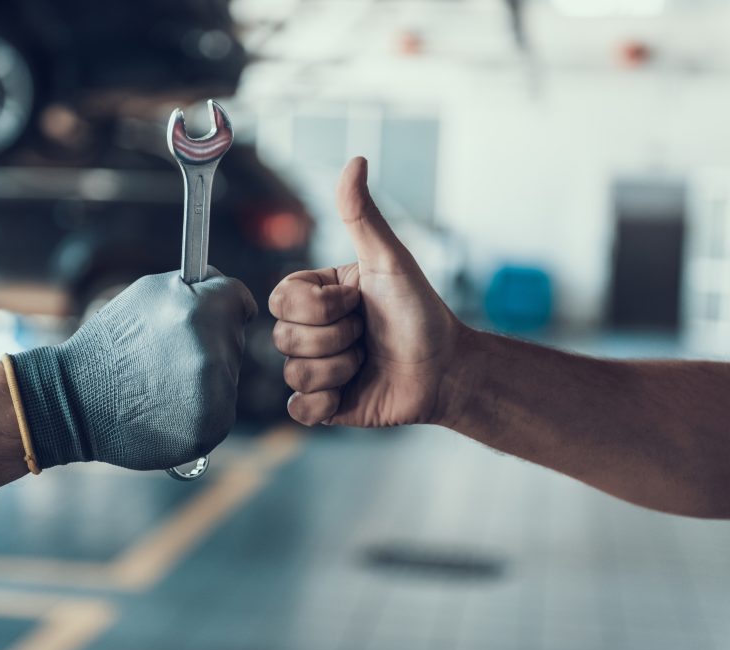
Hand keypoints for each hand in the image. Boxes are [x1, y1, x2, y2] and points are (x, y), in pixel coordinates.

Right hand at [10, 269, 256, 469]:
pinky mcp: (212, 427)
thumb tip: (229, 290)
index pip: (240, 299)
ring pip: (229, 375)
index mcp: (200, 311)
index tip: (214, 314)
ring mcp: (216, 394)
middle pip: (235, 338)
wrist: (75, 401)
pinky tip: (168, 406)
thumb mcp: (147, 293)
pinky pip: (221, 408)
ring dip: (206, 376)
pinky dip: (201, 407)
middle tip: (167, 354)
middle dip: (210, 341)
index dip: (225, 304)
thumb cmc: (110, 344)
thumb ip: (194, 286)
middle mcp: (213, 352)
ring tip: (163, 382)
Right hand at [269, 157, 463, 427]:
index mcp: (317, 295)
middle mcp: (311, 330)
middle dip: (335, 339)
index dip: (319, 306)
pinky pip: (298, 409)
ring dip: (340, 369)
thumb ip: (362, 216)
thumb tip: (356, 160)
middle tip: (366, 334)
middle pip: (284, 337)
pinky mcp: (324, 405)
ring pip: (294, 373)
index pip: (281, 299)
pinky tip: (351, 393)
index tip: (356, 302)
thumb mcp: (390, 261)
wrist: (447, 370)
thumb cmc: (421, 312)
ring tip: (366, 361)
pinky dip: (326, 403)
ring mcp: (316, 369)